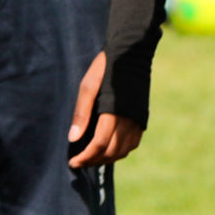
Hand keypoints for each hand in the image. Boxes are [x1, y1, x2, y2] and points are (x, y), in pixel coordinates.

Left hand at [68, 51, 143, 167]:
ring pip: (123, 150)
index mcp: (114, 111)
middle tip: (79, 162)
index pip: (99, 144)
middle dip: (94, 161)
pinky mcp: (142, 117)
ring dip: (107, 158)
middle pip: (111, 151)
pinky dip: (120, 151)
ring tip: (92, 158)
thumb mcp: (88, 85)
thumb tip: (73, 138)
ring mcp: (138, 119)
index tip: (73, 162)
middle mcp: (129, 119)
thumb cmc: (106, 67)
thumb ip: (81, 112)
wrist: (132, 52)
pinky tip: (109, 148)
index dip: (85, 157)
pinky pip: (132, 144)